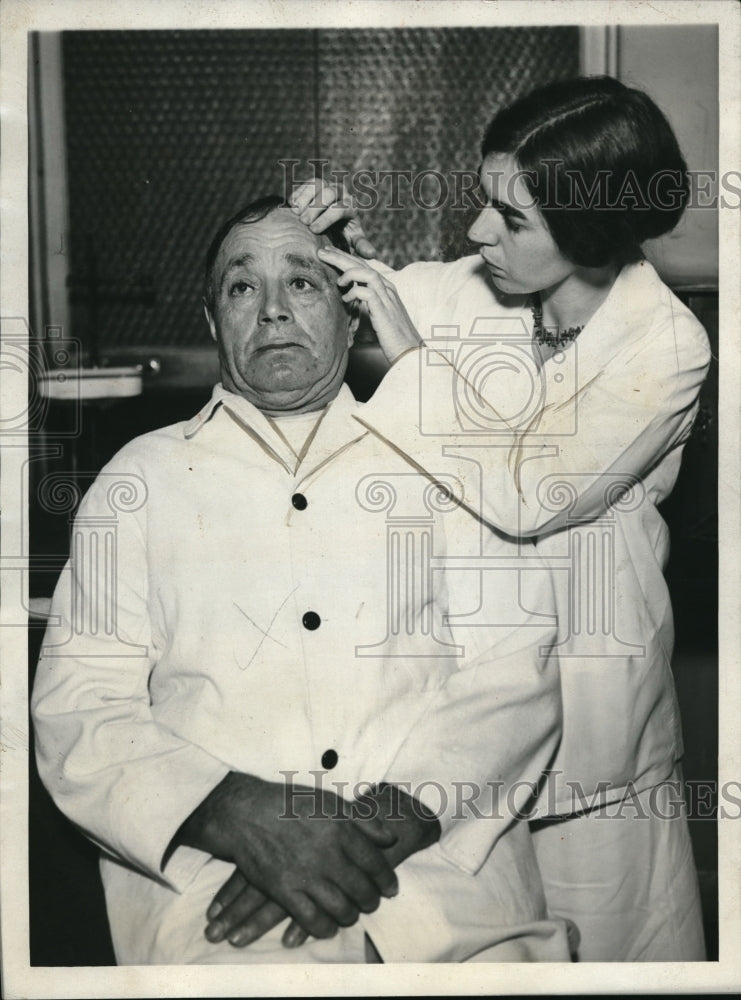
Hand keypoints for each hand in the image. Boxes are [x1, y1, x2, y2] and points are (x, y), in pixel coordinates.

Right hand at [174, 771, 398, 941]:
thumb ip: (363, 820)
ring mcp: (305, 874)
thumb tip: (389, 838)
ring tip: (352, 914)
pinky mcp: (284, 890)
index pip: (374, 862)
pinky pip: (311, 919)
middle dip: (371, 900)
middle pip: (360, 888)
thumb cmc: (291, 804)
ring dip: (350, 915)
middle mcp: (326, 853)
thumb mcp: (330, 801)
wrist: (247, 813)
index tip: (391, 888)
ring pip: (340, 908)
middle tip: (373, 903)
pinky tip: (328, 926)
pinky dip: (324, 928)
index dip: (386, 879)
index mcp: (340, 828)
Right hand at [290, 178, 377, 258]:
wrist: (327, 224)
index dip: (327, 218)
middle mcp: (341, 192)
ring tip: (297, 214)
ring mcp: (328, 185)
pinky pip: (308, 183)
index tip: (314, 230)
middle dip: (316, 208)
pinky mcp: (316, 183)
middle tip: (304, 222)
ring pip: (318, 185)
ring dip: (306, 199)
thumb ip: (360, 245)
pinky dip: (300, 193)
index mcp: (351, 206)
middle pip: (329, 194)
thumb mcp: (351, 240)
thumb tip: (372, 255)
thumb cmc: (340, 234)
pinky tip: (292, 206)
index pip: (341, 208)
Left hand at [316, 246, 422, 363]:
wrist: (410, 352)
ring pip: (366, 273)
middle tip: (322, 251)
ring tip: (336, 279)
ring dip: (347, 271)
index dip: (346, 259)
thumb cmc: (393, 338)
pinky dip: (353, 293)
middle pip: (363, 264)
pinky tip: (346, 299)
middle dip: (341, 256)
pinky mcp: (384, 309)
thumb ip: (365, 307)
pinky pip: (366, 292)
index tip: (329, 255)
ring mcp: (387, 298)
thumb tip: (346, 306)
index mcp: (386, 289)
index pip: (364, 266)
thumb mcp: (377, 318)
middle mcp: (388, 289)